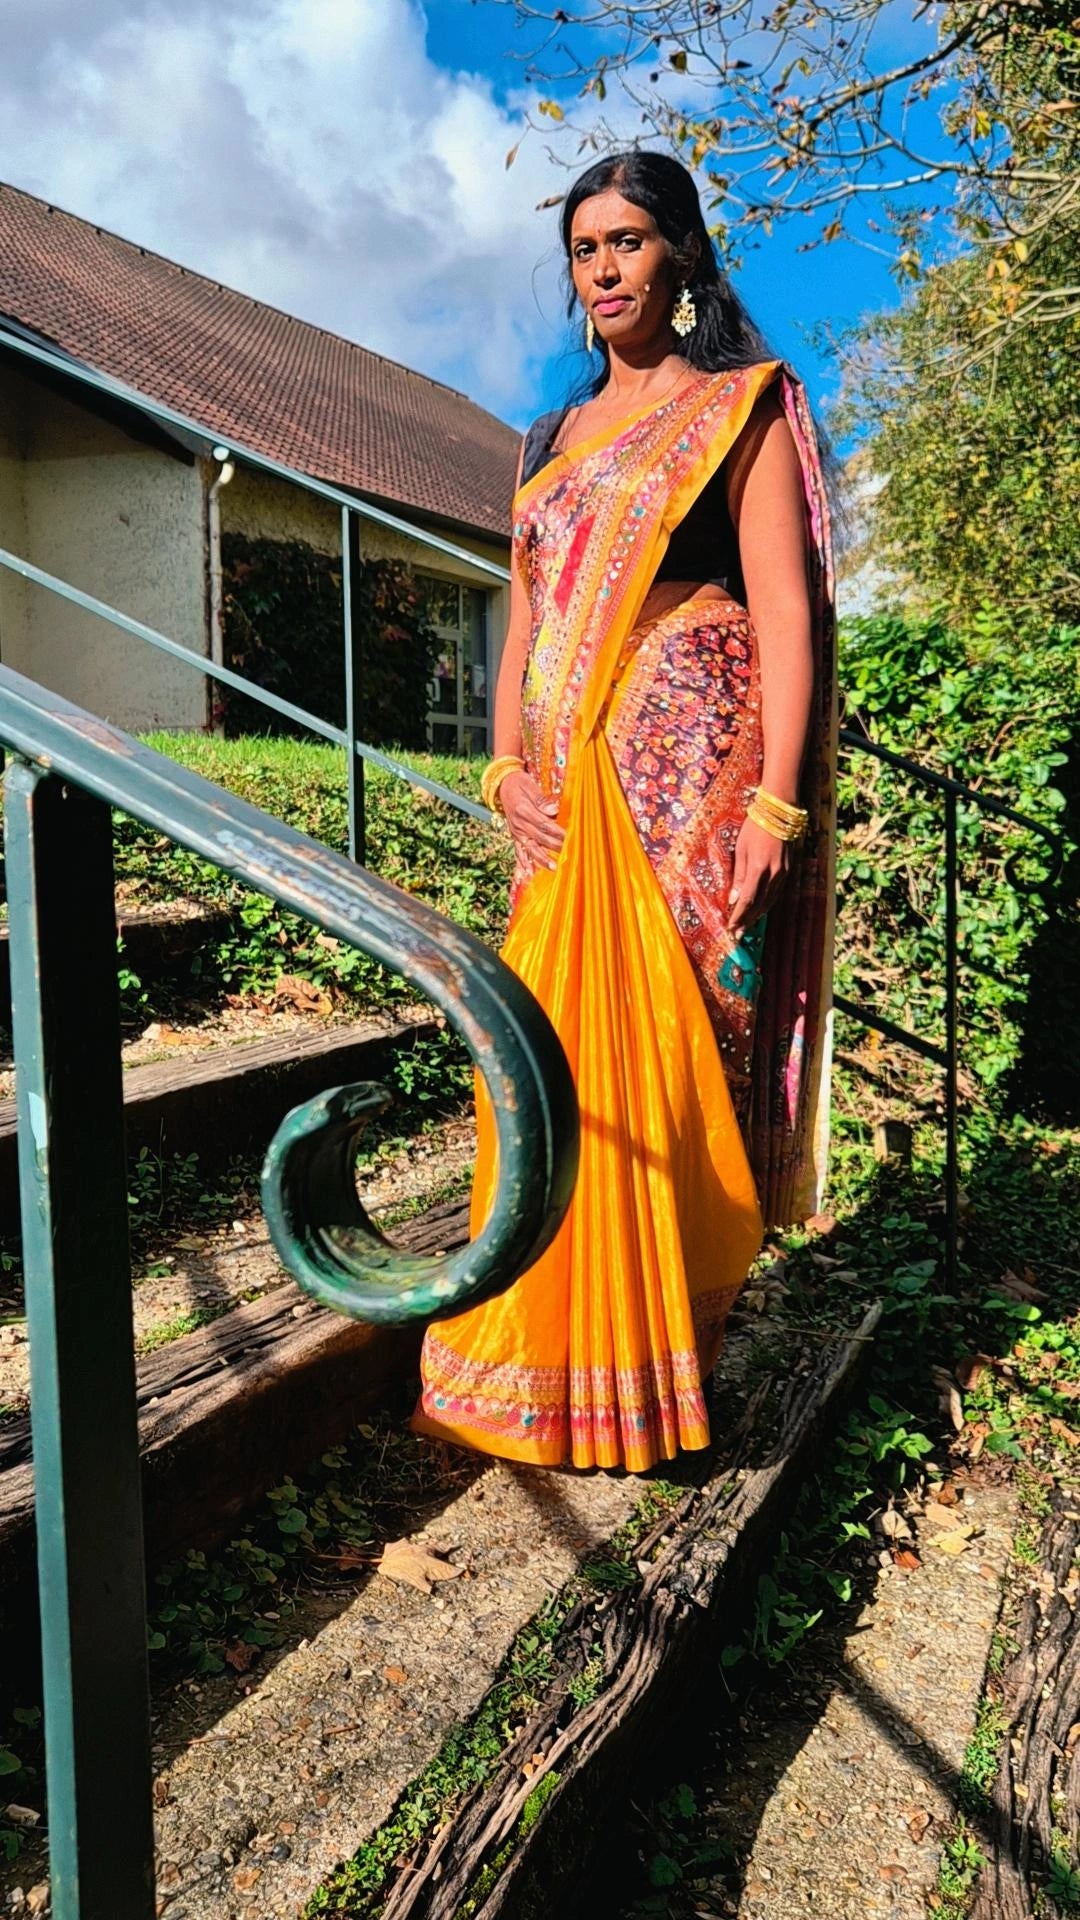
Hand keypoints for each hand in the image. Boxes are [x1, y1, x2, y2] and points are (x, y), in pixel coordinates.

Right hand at [501, 770, 564, 872]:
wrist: (503, 785)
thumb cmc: (519, 783)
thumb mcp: (529, 785)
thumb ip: (541, 799)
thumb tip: (553, 809)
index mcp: (523, 810)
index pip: (544, 824)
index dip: (558, 832)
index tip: (571, 837)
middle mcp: (518, 823)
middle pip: (540, 838)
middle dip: (556, 846)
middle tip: (570, 853)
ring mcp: (516, 831)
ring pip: (530, 847)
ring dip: (542, 859)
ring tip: (553, 868)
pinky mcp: (515, 835)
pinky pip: (518, 850)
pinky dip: (523, 861)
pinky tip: (528, 871)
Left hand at [727, 816, 790, 931]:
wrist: (780, 812)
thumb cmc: (755, 827)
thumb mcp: (742, 849)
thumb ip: (740, 876)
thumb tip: (734, 899)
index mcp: (759, 868)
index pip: (747, 900)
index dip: (739, 916)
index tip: (731, 929)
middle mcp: (774, 874)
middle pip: (760, 905)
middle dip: (747, 921)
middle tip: (737, 935)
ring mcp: (784, 873)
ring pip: (770, 901)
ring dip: (757, 915)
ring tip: (746, 925)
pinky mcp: (789, 869)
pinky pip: (776, 892)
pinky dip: (767, 903)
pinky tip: (759, 909)